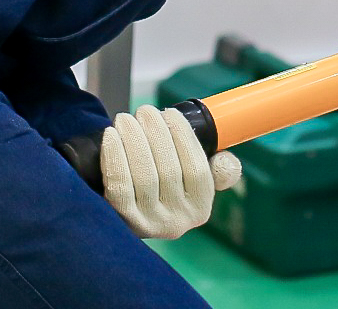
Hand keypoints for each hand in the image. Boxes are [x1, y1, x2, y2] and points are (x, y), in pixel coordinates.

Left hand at [99, 108, 241, 239]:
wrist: (122, 212)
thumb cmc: (161, 184)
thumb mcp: (191, 181)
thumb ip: (215, 169)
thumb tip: (226, 161)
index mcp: (200, 208)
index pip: (197, 168)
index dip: (183, 136)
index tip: (170, 112)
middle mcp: (178, 222)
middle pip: (169, 170)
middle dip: (155, 132)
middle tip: (144, 111)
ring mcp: (149, 225)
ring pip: (144, 176)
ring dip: (134, 140)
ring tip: (126, 119)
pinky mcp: (122, 223)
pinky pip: (119, 186)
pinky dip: (115, 157)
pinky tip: (111, 137)